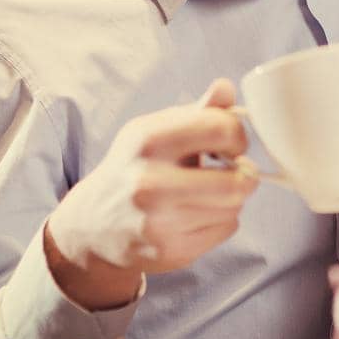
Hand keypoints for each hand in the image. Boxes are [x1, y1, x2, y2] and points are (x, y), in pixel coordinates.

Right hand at [44, 79, 256, 309]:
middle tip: (234, 170)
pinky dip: (221, 220)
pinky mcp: (169, 251)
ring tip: (209, 191)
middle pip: (236, 181)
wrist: (95, 223)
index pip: (221, 129)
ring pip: (233, 207)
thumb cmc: (135, 166)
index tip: (231, 142)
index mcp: (148, 140)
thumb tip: (226, 87)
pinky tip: (198, 213)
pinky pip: (225, 230)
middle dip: (244, 174)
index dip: (237, 135)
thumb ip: (197, 111)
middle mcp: (150, 182)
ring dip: (231, 198)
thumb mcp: (156, 130)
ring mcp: (159, 222)